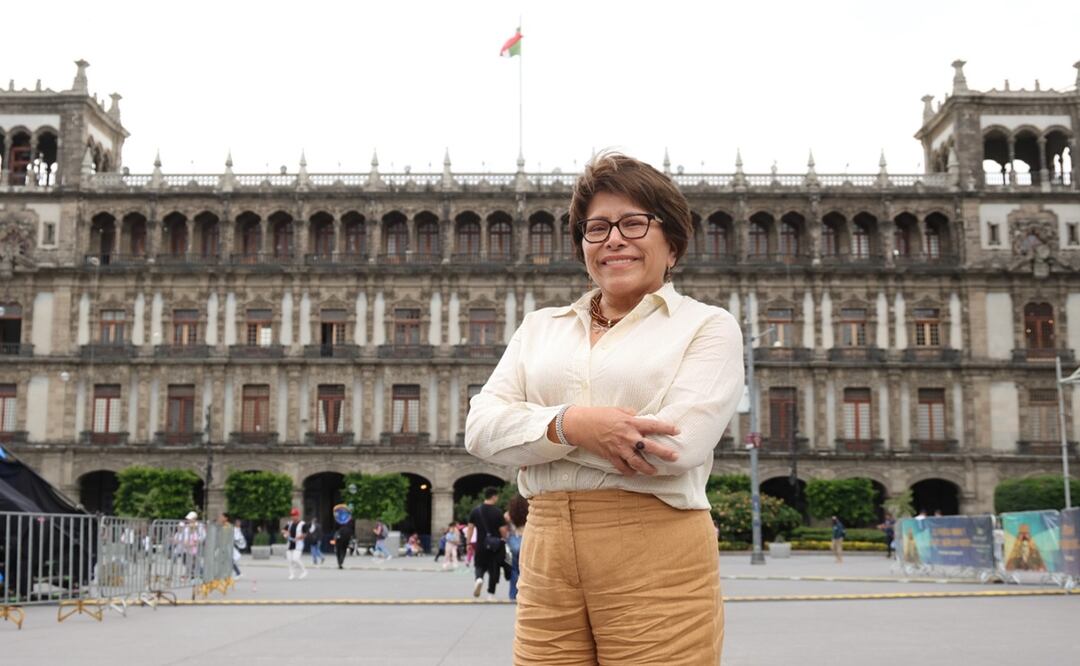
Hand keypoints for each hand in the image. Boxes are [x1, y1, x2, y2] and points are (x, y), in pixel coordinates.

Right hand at [561, 406, 679, 475]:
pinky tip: (634, 473)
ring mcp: (619, 448)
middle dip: (664, 453)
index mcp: (630, 423)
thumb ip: (630, 414)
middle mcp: (627, 437)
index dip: (666, 428)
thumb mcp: (617, 410)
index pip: (653, 426)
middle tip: (674, 457)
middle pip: (650, 447)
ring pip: (637, 462)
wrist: (580, 424)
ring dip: (648, 468)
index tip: (677, 431)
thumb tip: (638, 416)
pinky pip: (622, 467)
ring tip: (655, 471)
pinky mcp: (610, 456)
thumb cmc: (599, 414)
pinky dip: (629, 471)